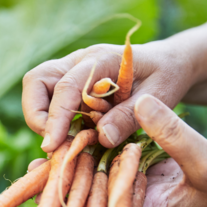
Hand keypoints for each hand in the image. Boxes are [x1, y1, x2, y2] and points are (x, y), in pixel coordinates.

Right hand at [22, 41, 194, 150]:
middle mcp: (80, 61)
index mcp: (102, 59)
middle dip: (36, 115)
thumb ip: (129, 116)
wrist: (170, 63)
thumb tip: (101, 138)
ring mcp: (72, 70)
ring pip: (37, 88)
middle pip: (37, 80)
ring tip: (63, 141)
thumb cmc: (168, 75)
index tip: (52, 146)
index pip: (67, 87)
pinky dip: (51, 119)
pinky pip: (47, 98)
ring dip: (41, 117)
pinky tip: (70, 135)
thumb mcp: (160, 95)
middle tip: (54, 143)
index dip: (55, 118)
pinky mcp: (71, 82)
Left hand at [27, 95, 206, 206]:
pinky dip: (95, 152)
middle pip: (88, 199)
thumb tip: (139, 106)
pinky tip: (75, 142)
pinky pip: (112, 163)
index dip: (66, 204)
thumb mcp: (204, 159)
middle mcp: (132, 204)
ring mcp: (135, 189)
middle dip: (60, 189)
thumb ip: (172, 135)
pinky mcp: (141, 174)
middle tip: (26, 176)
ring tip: (41, 160)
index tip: (39, 190)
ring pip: (96, 179)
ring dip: (72, 169)